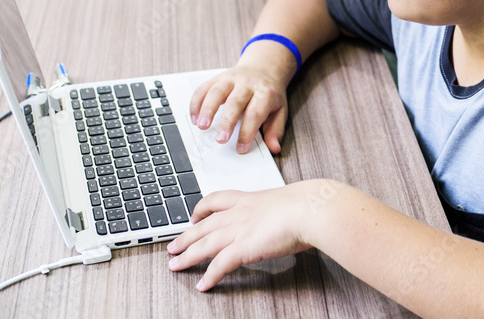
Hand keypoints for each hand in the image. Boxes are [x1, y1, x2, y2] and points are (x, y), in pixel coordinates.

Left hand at [168, 182, 327, 289]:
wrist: (310, 208)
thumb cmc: (307, 205)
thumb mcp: (289, 201)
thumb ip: (281, 210)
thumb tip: (291, 218)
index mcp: (249, 199)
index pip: (216, 199)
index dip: (201, 208)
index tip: (194, 215)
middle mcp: (239, 213)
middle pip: (203, 224)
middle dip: (186, 236)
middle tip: (173, 245)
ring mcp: (239, 229)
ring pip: (204, 244)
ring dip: (187, 256)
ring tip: (175, 265)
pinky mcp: (243, 247)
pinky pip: (220, 264)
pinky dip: (210, 275)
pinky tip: (203, 285)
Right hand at [189, 61, 289, 153]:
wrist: (264, 67)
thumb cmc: (269, 93)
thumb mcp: (280, 110)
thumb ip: (275, 130)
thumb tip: (274, 148)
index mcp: (265, 93)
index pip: (255, 113)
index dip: (247, 132)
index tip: (241, 148)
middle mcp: (247, 83)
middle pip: (235, 102)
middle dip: (227, 122)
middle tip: (220, 140)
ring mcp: (231, 78)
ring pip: (217, 91)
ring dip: (207, 109)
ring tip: (202, 126)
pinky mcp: (218, 77)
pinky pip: (204, 88)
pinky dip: (196, 102)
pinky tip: (195, 117)